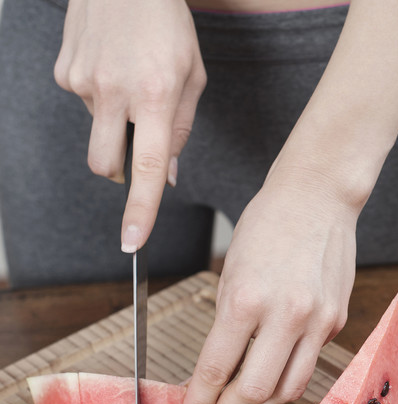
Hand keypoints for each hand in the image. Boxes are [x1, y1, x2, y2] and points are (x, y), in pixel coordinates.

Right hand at [54, 0, 205, 250]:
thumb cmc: (168, 25)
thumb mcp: (193, 77)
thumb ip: (181, 131)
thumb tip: (166, 175)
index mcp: (156, 96)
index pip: (147, 168)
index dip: (140, 210)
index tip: (132, 243)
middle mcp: (115, 92)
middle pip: (105, 166)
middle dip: (120, 171)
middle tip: (138, 145)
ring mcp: (83, 80)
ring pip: (97, 133)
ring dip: (115, 123)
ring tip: (129, 82)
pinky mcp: (64, 70)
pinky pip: (83, 104)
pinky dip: (100, 98)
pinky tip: (110, 67)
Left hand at [181, 166, 358, 403]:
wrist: (319, 196)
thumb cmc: (268, 224)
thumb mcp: (231, 271)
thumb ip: (228, 325)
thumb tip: (220, 372)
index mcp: (246, 299)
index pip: (215, 370)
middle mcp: (286, 315)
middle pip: (255, 392)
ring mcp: (318, 320)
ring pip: (288, 389)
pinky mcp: (337, 320)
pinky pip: (309, 362)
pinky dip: (285, 378)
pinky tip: (270, 379)